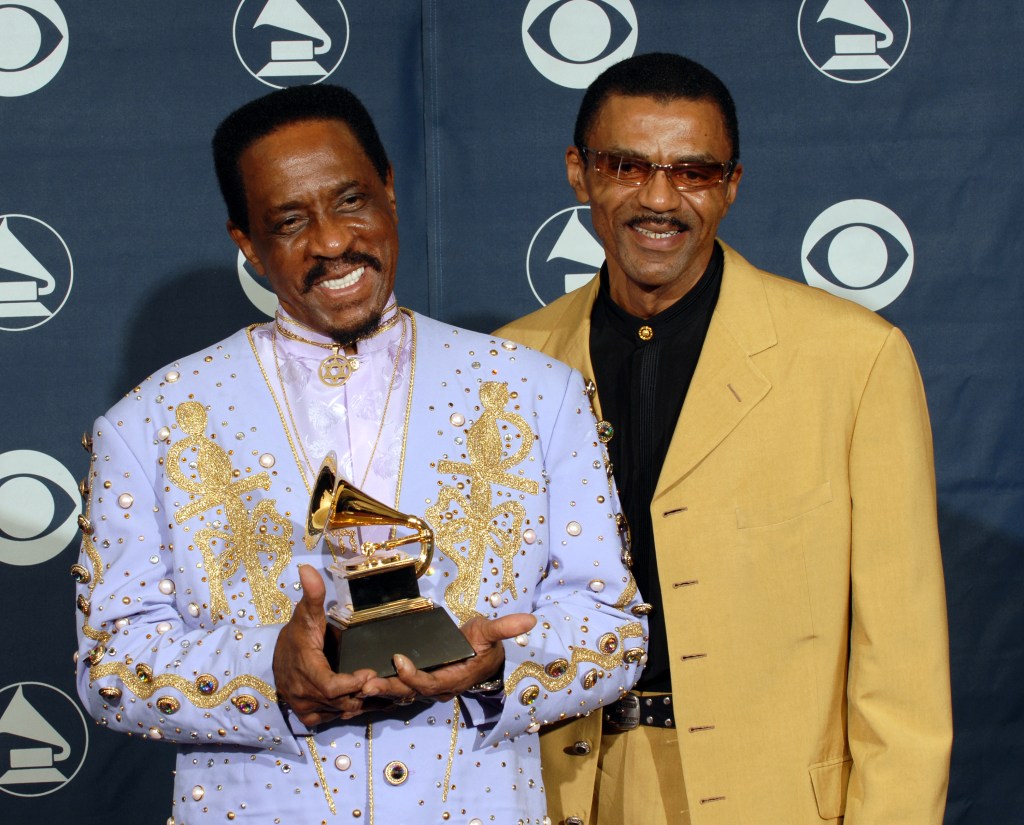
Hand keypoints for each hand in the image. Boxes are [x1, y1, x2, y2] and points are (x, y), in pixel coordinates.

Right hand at [273, 565, 381, 725]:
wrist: (278, 656)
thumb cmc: (297, 635)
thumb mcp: (305, 614)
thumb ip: (312, 594)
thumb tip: (308, 568)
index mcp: (305, 670)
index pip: (330, 687)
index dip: (352, 684)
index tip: (370, 672)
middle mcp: (303, 694)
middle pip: (341, 702)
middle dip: (363, 692)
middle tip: (384, 680)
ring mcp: (305, 707)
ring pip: (340, 712)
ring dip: (361, 702)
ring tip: (382, 688)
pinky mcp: (307, 716)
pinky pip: (333, 719)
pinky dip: (350, 711)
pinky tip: (364, 699)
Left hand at [367, 613, 536, 702]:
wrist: (482, 657)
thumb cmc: (484, 644)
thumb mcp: (491, 633)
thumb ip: (504, 627)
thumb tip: (528, 619)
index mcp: (453, 679)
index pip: (430, 682)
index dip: (413, 675)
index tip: (398, 658)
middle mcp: (438, 688)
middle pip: (408, 693)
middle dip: (387, 688)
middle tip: (365, 681)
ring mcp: (426, 688)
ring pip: (400, 694)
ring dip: (380, 690)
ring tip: (358, 683)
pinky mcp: (417, 683)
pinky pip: (397, 689)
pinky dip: (381, 687)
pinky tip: (361, 683)